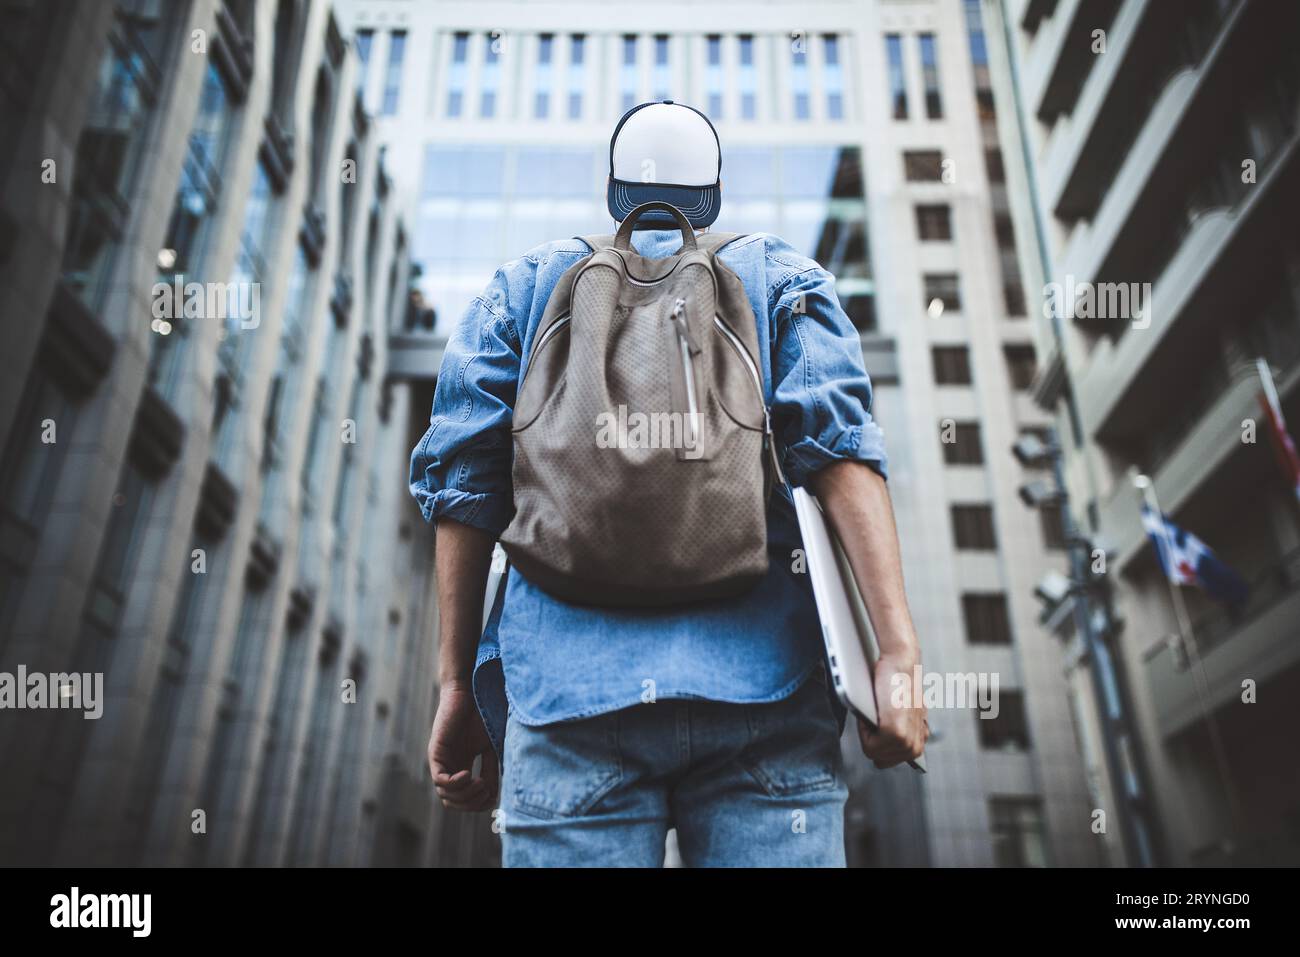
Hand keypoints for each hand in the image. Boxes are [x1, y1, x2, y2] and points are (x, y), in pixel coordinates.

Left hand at [428, 682, 498, 811]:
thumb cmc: (482, 715)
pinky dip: (455, 784)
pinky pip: (440, 780)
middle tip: (486, 793)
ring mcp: (440, 761)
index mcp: (460, 767)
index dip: (476, 805)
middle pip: (452, 802)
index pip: (462, 799)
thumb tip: (493, 796)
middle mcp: (448, 767)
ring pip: (445, 795)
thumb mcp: (491, 748)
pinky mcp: (435, 752)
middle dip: (471, 804)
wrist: (471, 692)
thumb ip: (491, 771)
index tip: (492, 798)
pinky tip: (469, 775)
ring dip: (465, 795)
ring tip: (480, 783)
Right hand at [857, 651, 928, 768]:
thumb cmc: (896, 683)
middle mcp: (915, 748)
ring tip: (877, 711)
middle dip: (871, 739)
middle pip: (878, 760)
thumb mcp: (904, 714)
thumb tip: (888, 742)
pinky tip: (876, 709)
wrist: (901, 663)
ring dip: (867, 732)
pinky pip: (869, 745)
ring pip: (872, 753)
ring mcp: (906, 743)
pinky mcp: (895, 735)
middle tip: (877, 715)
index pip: (888, 761)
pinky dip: (864, 728)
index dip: (876, 742)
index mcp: (918, 745)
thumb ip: (901, 731)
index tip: (880, 723)